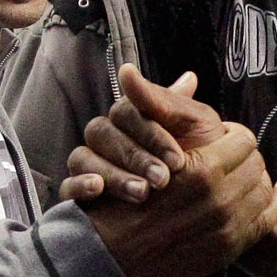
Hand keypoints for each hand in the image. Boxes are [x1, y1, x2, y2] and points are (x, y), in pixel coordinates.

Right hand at [61, 64, 225, 204]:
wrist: (209, 204)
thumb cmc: (205, 160)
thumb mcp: (196, 128)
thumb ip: (169, 101)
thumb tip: (150, 72)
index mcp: (133, 116)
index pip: (127, 111)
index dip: (151, 134)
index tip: (178, 159)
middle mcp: (108, 137)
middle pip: (102, 133)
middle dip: (136, 157)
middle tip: (162, 179)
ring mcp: (92, 164)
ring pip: (83, 158)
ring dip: (113, 174)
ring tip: (141, 192)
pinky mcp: (82, 195)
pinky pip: (67, 186)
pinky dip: (79, 185)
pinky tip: (97, 188)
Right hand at [82, 113, 276, 276]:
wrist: (113, 253)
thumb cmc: (122, 195)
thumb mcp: (140, 146)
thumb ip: (164, 108)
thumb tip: (188, 74)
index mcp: (202, 170)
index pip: (243, 139)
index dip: (231, 134)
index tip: (222, 137)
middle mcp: (221, 200)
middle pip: (256, 163)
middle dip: (244, 157)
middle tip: (230, 156)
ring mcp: (228, 227)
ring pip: (265, 189)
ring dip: (256, 178)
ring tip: (242, 174)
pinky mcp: (231, 248)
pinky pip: (269, 219)